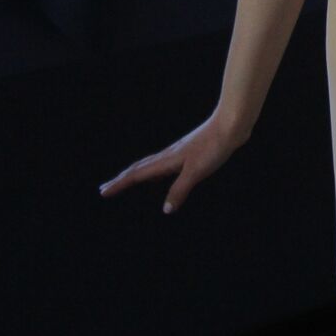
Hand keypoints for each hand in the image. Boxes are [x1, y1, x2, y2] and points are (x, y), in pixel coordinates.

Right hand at [99, 114, 244, 213]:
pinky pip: (164, 163)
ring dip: (136, 174)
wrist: (232, 124)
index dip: (120, 184)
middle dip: (122, 179)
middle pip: (139, 168)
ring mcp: (179, 151)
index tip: (103, 192)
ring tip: (127, 181)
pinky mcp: (190, 150)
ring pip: (151, 164)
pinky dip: (154, 171)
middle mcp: (169, 155)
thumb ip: (180, 190)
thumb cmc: (214, 146)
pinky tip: (161, 174)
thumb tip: (166, 210)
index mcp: (167, 160)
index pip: (137, 175)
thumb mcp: (197, 172)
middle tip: (105, 188)